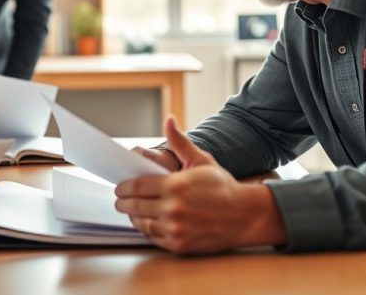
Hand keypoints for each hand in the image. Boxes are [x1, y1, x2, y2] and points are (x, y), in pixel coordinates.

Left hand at [114, 116, 286, 253]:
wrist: (245, 216)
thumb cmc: (223, 187)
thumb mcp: (201, 160)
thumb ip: (180, 142)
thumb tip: (169, 120)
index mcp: (175, 186)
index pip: (137, 187)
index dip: (124, 188)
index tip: (120, 188)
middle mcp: (173, 208)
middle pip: (134, 207)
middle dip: (123, 203)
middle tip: (120, 201)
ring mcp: (176, 229)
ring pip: (142, 224)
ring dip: (134, 218)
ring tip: (133, 212)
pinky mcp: (180, 244)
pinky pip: (154, 238)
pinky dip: (148, 231)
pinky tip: (148, 223)